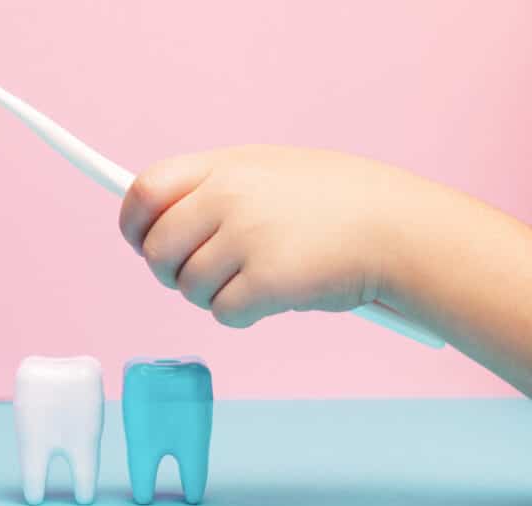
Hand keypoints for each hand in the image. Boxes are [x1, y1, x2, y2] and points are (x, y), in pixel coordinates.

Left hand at [119, 145, 433, 327]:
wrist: (399, 229)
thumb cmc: (337, 203)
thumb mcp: (269, 172)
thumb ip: (214, 189)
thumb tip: (158, 219)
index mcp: (224, 166)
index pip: (145, 190)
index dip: (133, 222)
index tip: (139, 239)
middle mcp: (227, 197)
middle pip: (156, 251)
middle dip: (173, 272)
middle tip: (206, 274)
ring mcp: (245, 238)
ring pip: (188, 288)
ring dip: (214, 294)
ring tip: (255, 278)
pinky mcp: (266, 281)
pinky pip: (223, 313)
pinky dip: (244, 313)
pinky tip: (276, 295)